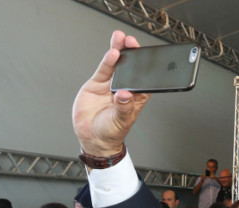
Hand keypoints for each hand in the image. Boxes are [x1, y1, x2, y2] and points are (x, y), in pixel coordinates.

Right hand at [73, 31, 149, 155]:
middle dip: (131, 53)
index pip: (143, 78)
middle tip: (131, 41)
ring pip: (116, 65)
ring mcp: (110, 85)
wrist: (93, 138)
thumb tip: (125, 95)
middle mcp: (124, 88)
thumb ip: (123, 108)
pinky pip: (103, 70)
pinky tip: (112, 53)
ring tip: (120, 39)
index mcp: (136, 97)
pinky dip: (107, 62)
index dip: (144, 66)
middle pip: (129, 68)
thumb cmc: (111, 132)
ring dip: (118, 51)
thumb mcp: (121, 121)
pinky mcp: (97, 85)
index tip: (145, 56)